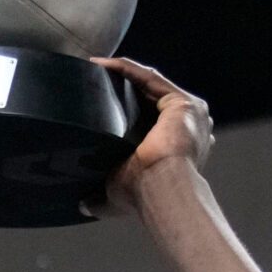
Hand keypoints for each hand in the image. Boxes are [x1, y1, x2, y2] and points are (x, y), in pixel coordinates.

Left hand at [88, 58, 213, 216]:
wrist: (159, 188)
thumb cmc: (142, 196)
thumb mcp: (116, 196)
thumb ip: (100, 199)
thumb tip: (82, 206)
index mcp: (178, 149)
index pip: (151, 121)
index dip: (127, 111)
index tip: (101, 105)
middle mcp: (188, 129)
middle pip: (150, 99)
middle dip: (123, 87)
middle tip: (94, 82)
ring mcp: (190, 115)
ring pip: (150, 85)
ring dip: (122, 74)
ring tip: (93, 68)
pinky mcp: (184, 102)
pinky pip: (150, 78)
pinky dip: (126, 69)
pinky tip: (102, 65)